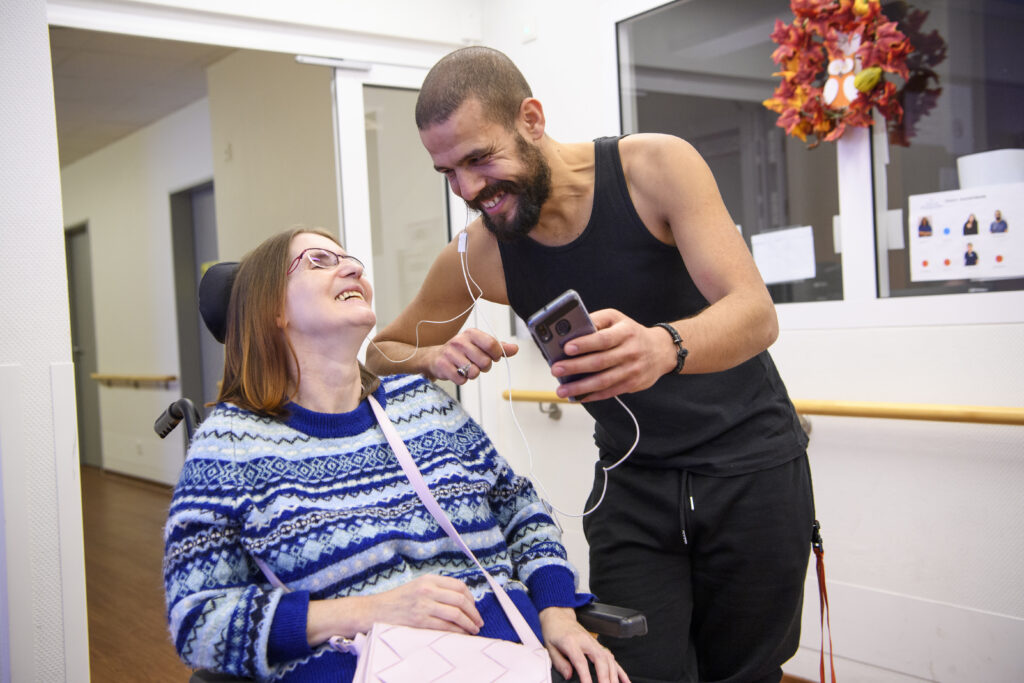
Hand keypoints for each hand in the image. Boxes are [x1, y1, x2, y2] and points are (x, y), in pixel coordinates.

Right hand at [363, 575, 482, 634]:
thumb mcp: (418, 586)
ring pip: (456, 614)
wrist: (376, 610)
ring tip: (473, 629)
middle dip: (474, 613)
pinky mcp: (420, 621)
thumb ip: (437, 589)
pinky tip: (461, 634)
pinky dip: (457, 631)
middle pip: (460, 600)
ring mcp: (424, 605)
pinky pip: (445, 627)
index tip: (474, 608)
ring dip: (468, 624)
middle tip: (478, 621)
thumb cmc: (398, 600)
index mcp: (429, 579)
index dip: (471, 598)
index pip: (459, 586)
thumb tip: (462, 600)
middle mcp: (427, 590)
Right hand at [426, 328, 518, 383]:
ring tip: (466, 368)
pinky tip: (457, 373)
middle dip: (484, 367)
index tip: (493, 357)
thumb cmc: (462, 352)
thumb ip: (498, 347)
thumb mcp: (480, 346)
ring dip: (473, 374)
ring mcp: (450, 353)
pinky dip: (462, 380)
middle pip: (485, 361)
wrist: (435, 357)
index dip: (496, 355)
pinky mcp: (442, 366)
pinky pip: (462, 380)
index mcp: (471, 333)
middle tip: (477, 364)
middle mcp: (460, 341)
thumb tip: (515, 349)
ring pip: (474, 372)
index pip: (491, 344)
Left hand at [539, 607, 629, 682]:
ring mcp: (594, 643)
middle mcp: (586, 641)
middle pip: (600, 659)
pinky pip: (611, 658)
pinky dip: (620, 670)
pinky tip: (625, 681)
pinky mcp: (598, 645)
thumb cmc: (554, 632)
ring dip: (614, 675)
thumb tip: (569, 676)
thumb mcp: (550, 647)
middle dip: (605, 677)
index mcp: (571, 642)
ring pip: (608, 659)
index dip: (586, 676)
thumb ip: (560, 663)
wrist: (559, 616)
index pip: (581, 661)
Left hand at [550, 309, 675, 401]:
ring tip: (562, 390)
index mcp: (625, 332)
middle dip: (575, 367)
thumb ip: (596, 321)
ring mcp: (631, 370)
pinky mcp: (631, 384)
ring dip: (580, 387)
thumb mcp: (616, 319)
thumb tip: (571, 330)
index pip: (603, 339)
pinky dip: (591, 396)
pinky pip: (609, 392)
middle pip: (600, 362)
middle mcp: (630, 351)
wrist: (660, 351)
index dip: (585, 344)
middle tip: (556, 369)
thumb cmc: (631, 333)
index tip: (567, 348)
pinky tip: (577, 397)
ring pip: (603, 381)